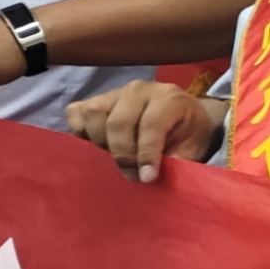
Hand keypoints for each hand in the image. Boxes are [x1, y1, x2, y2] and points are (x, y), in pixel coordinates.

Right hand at [70, 81, 224, 182]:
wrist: (185, 117)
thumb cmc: (188, 135)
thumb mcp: (193, 148)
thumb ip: (177, 161)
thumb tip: (151, 176)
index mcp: (168, 98)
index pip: (150, 124)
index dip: (146, 154)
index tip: (147, 178)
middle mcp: (139, 90)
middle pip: (118, 121)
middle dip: (123, 154)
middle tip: (131, 174)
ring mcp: (115, 92)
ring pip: (93, 113)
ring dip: (100, 141)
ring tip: (113, 156)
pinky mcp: (97, 99)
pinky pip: (76, 112)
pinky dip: (80, 131)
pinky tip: (96, 144)